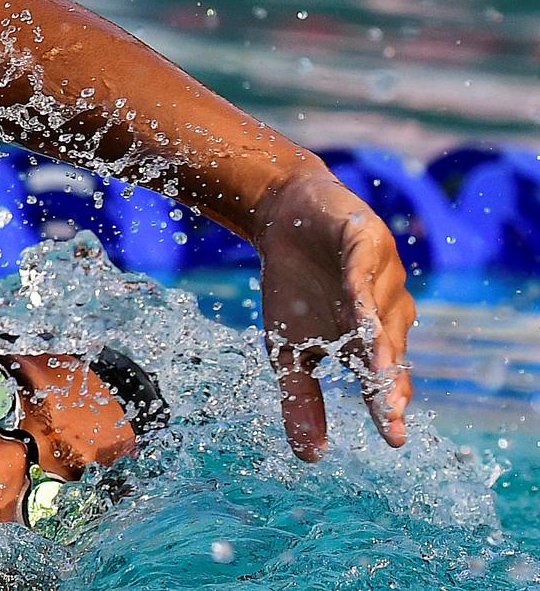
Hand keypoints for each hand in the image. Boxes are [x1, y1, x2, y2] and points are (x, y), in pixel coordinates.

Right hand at [255, 173, 414, 460]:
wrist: (285, 219)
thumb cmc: (293, 286)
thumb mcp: (288, 350)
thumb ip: (301, 398)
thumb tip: (310, 458)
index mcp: (368, 343)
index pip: (382, 380)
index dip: (387, 407)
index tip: (393, 439)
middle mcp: (385, 312)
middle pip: (389, 350)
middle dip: (388, 379)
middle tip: (391, 410)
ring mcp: (381, 276)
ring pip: (381, 312)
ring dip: (380, 340)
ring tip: (378, 367)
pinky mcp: (367, 240)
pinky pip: (364, 269)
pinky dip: (362, 288)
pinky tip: (358, 308)